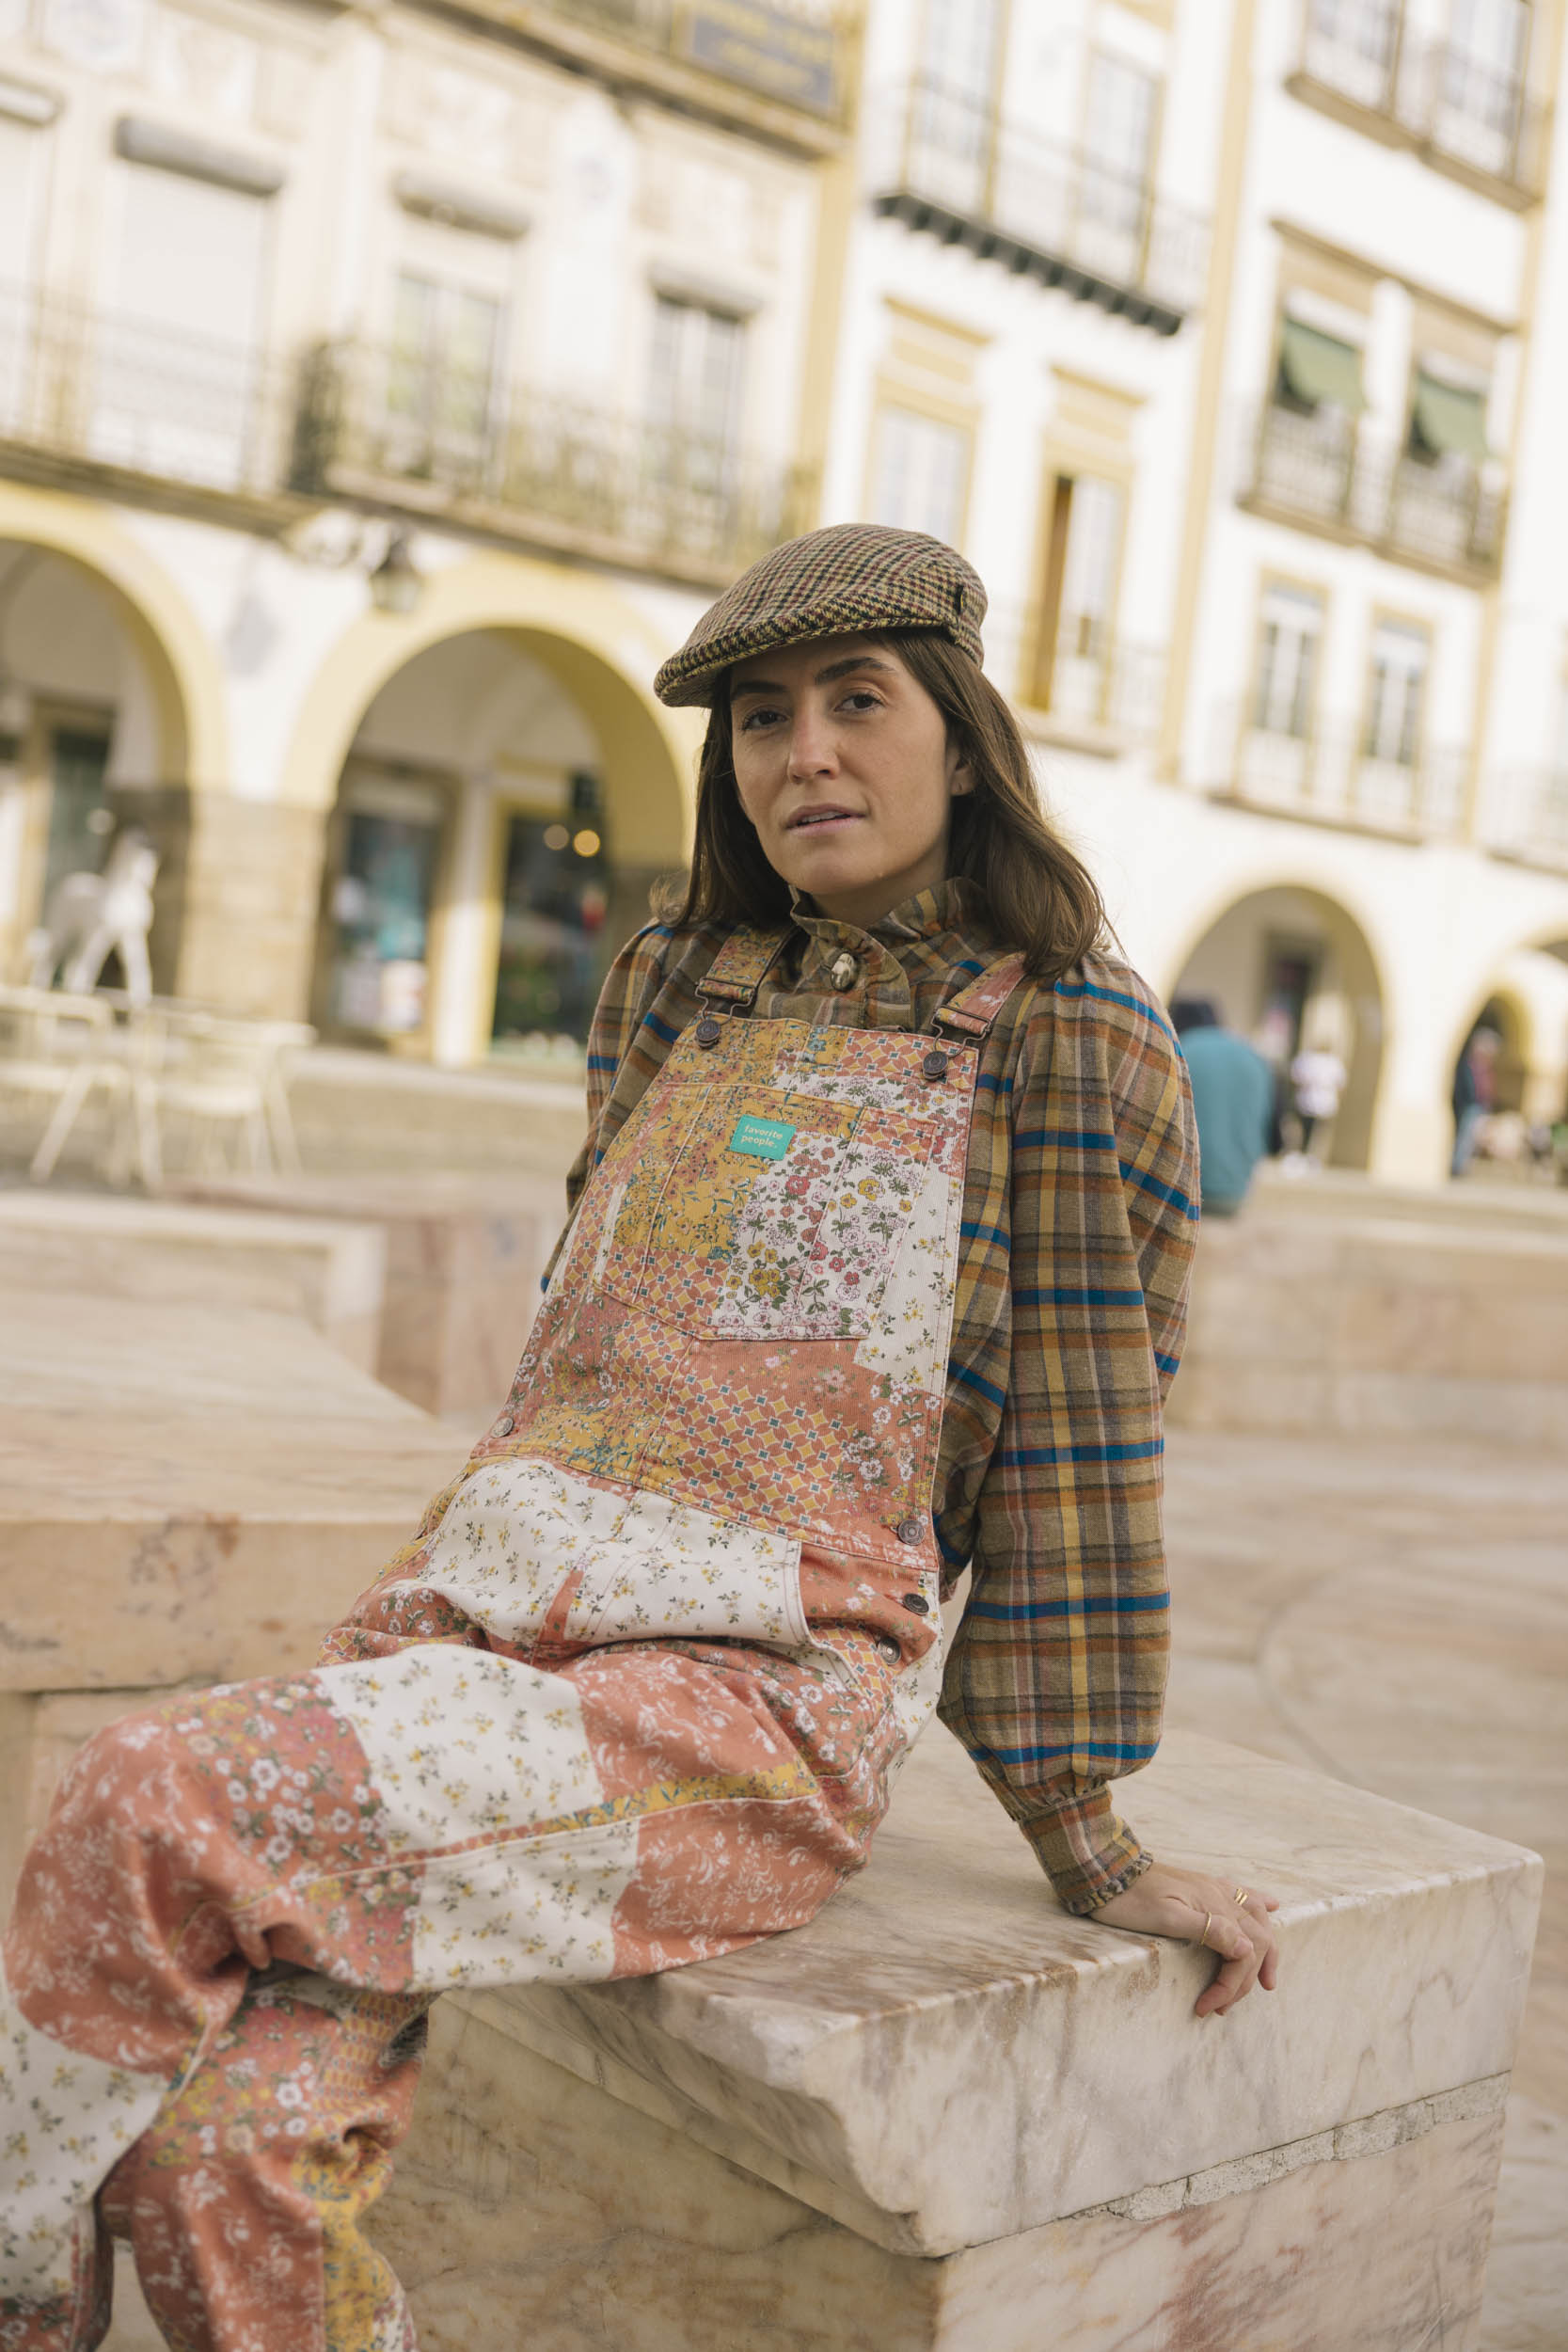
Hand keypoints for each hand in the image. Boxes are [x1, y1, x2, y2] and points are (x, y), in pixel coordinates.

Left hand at [1089, 1863, 1281, 2018]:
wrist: (1106, 1869)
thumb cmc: (1130, 1899)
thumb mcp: (1165, 1917)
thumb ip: (1209, 1930)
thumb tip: (1249, 1950)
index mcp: (1214, 1904)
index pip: (1243, 1952)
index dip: (1232, 1984)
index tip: (1208, 2006)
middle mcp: (1220, 1895)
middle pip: (1255, 1941)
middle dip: (1244, 1979)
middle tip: (1222, 2005)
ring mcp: (1213, 1888)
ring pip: (1256, 1920)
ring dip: (1262, 1953)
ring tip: (1263, 1981)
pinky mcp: (1203, 1886)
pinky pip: (1244, 1894)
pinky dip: (1262, 1905)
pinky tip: (1273, 1906)